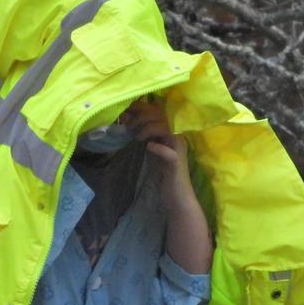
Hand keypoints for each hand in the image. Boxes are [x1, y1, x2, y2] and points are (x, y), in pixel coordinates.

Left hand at [122, 96, 211, 273]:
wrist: (176, 197)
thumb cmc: (164, 174)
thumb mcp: (152, 149)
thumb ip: (145, 135)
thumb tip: (128, 121)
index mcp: (171, 131)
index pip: (158, 110)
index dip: (141, 107)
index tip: (125, 111)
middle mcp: (177, 136)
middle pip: (161, 114)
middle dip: (141, 115)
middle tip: (127, 124)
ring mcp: (178, 149)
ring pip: (166, 127)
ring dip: (147, 128)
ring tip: (135, 136)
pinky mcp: (176, 163)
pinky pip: (169, 151)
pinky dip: (157, 147)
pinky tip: (148, 147)